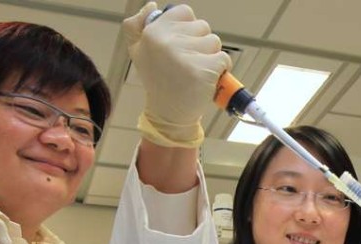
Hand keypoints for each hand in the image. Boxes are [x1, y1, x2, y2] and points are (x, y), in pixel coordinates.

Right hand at [123, 3, 231, 146]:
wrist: (168, 114)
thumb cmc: (158, 81)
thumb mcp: (139, 51)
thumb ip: (137, 25)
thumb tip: (151, 4)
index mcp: (153, 32)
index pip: (185, 12)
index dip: (189, 29)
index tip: (183, 45)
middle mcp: (167, 41)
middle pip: (203, 27)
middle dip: (200, 44)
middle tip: (187, 63)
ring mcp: (185, 56)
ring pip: (214, 42)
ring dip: (211, 57)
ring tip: (196, 71)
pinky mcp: (203, 71)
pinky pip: (223, 59)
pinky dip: (221, 69)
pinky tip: (207, 79)